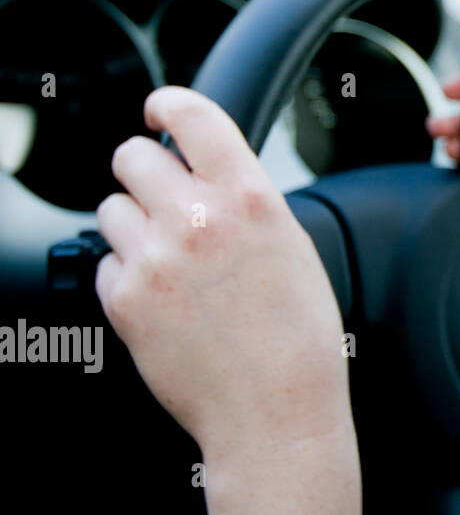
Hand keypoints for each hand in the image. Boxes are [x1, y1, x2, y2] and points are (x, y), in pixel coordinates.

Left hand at [95, 87, 357, 487]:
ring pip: (111, 207)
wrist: (276, 410)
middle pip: (133, 156)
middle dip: (143, 170)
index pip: (192, 115)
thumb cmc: (298, 337)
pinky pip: (105, 263)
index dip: (168, 104)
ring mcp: (155, 259)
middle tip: (160, 196)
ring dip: (132, 223)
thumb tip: (208, 175)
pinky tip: (163, 299)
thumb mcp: (293, 246)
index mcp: (251, 198)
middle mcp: (198, 219)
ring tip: (168, 259)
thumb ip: (247, 201)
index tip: (159, 111)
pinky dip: (126, 275)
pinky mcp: (124, 300)